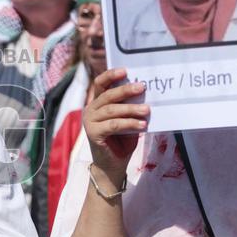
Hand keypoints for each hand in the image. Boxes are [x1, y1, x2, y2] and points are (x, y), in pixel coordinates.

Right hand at [83, 68, 147, 185]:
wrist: (113, 166)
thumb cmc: (122, 141)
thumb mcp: (127, 120)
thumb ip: (129, 107)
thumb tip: (144, 93)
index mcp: (97, 104)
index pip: (100, 84)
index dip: (110, 75)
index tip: (125, 70)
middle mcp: (90, 110)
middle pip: (107, 95)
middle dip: (125, 90)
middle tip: (142, 87)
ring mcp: (90, 122)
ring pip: (111, 110)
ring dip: (131, 109)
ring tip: (147, 110)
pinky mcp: (93, 133)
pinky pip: (113, 125)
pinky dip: (129, 123)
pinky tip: (142, 125)